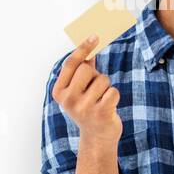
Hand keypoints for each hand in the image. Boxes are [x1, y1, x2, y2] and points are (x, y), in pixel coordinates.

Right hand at [53, 34, 121, 148]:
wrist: (97, 137)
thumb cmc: (89, 108)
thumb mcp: (80, 90)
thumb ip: (82, 70)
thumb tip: (89, 48)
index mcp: (59, 91)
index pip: (71, 64)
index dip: (83, 48)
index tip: (94, 36)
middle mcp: (68, 99)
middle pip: (87, 69)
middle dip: (95, 75)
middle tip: (95, 90)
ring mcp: (83, 107)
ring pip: (103, 79)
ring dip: (106, 87)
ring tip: (101, 100)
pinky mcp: (100, 113)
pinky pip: (113, 91)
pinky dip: (114, 96)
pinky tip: (109, 106)